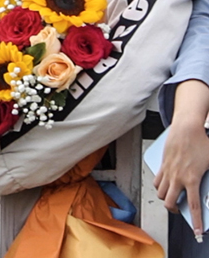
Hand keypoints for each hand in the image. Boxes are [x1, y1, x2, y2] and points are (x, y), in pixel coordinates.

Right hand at [154, 118, 208, 236]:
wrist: (187, 127)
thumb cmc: (202, 142)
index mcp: (192, 180)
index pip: (193, 207)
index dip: (197, 222)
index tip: (198, 233)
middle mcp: (177, 178)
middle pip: (170, 203)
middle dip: (175, 211)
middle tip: (181, 211)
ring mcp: (168, 171)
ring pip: (160, 193)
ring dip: (166, 199)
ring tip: (173, 198)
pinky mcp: (162, 164)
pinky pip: (157, 181)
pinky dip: (160, 186)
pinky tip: (166, 185)